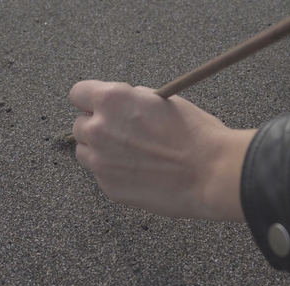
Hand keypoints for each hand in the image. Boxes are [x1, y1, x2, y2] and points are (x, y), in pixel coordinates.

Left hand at [70, 80, 256, 221]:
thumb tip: (122, 103)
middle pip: (79, 126)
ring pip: (84, 153)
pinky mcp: (109, 187)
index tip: (98, 106)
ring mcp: (101, 162)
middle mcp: (99, 129)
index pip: (77, 94)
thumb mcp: (163, 101)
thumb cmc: (195, 134)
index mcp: (112, 100)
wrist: (211, 173)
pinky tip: (140, 172)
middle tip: (122, 133)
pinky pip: (101, 176)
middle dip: (96, 127)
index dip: (90, 100)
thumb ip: (132, 100)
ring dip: (100, 151)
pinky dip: (114, 173)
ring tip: (130, 154)